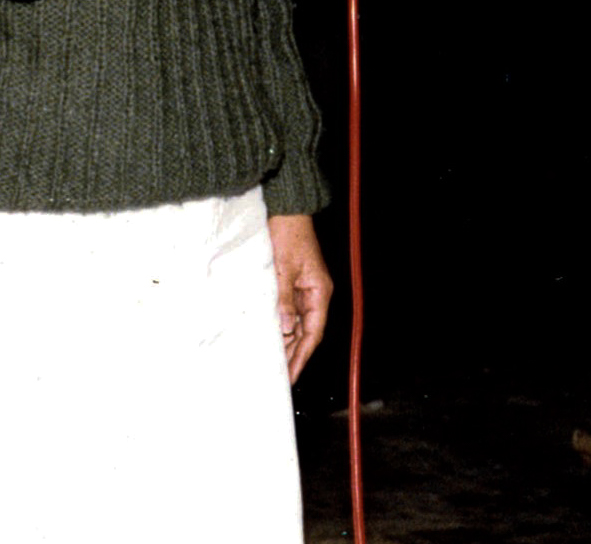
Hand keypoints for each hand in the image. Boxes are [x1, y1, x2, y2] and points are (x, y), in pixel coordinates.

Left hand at [267, 212, 332, 382]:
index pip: (313, 333)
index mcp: (319, 291)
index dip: (302, 356)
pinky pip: (290, 314)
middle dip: (294, 356)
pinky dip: (282, 328)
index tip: (291, 376)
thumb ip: (284, 299)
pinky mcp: (293, 286)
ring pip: (298, 326)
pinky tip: (271, 339)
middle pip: (307, 333)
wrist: (287, 212)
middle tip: (278, 377)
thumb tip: (287, 328)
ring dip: (287, 344)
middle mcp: (315, 294)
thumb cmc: (288, 235)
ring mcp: (305, 290)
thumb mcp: (283, 269)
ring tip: (272, 364)